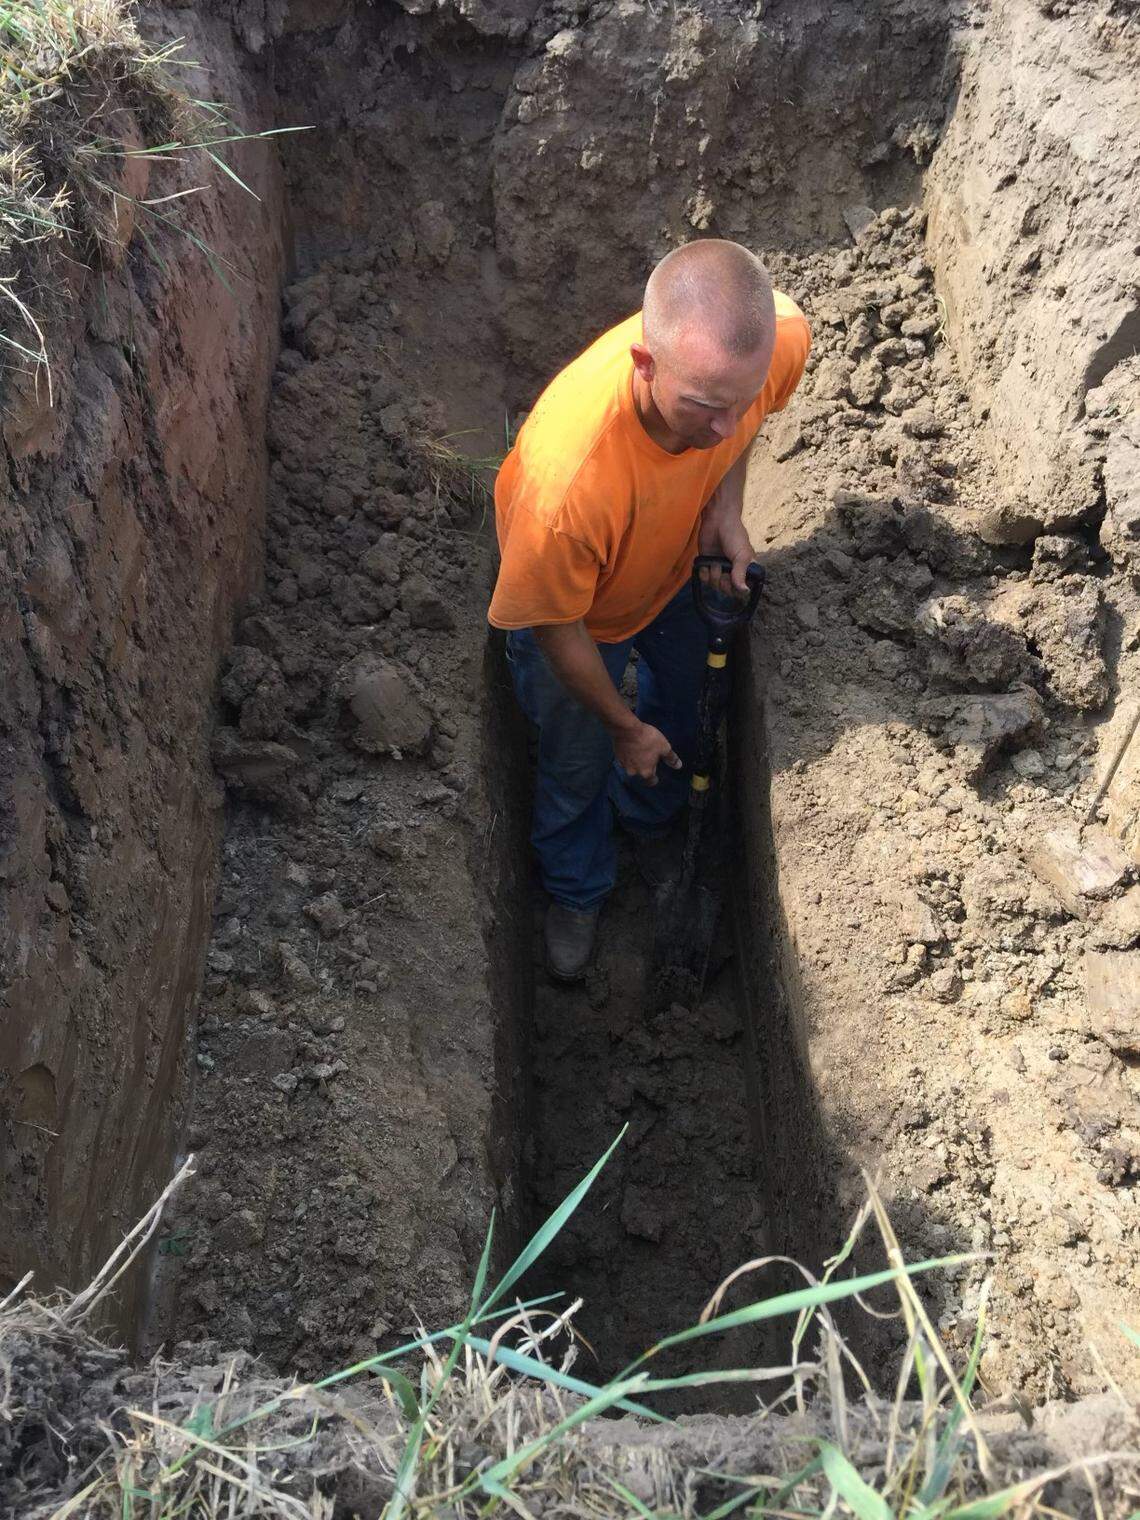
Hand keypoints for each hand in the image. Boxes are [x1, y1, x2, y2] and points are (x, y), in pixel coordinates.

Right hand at [612, 718, 680, 784]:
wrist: (626, 729)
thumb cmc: (647, 739)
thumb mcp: (664, 747)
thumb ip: (671, 758)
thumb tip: (678, 766)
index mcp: (646, 772)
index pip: (651, 781)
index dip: (654, 779)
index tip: (656, 775)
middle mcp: (634, 772)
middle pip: (640, 773)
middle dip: (644, 768)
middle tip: (648, 758)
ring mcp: (623, 765)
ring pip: (632, 766)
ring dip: (636, 762)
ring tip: (639, 752)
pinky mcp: (617, 756)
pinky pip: (625, 759)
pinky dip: (628, 756)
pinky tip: (631, 748)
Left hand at [698, 482, 756, 597]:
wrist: (717, 520)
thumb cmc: (734, 535)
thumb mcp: (742, 555)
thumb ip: (741, 574)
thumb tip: (745, 591)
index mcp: (746, 570)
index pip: (742, 591)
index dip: (736, 590)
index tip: (733, 580)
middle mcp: (733, 572)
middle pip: (727, 591)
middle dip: (723, 582)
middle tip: (723, 570)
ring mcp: (719, 569)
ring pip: (714, 586)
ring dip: (713, 575)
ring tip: (715, 562)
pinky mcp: (706, 565)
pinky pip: (703, 579)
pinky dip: (703, 573)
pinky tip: (706, 563)